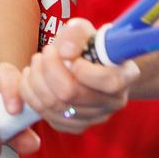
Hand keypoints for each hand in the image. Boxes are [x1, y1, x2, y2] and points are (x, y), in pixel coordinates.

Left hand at [21, 18, 140, 133]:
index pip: (109, 82)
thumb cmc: (88, 45)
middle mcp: (114, 101)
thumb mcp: (84, 30)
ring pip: (55, 106)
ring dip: (37, 80)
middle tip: (44, 53)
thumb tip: (65, 53)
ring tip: (36, 62)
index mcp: (126, 76)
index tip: (68, 55)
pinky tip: (33, 79)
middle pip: (72, 94)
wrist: (88, 65)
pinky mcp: (76, 126)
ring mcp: (96, 117)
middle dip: (50, 70)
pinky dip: (32, 95)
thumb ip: (75, 34)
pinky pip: (47, 115)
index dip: (84, 70)